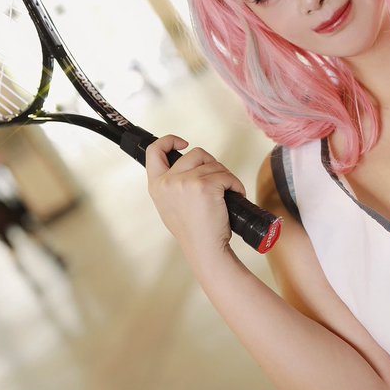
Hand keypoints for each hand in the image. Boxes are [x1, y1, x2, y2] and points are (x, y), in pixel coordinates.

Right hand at [144, 135, 246, 256]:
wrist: (205, 249)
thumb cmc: (193, 230)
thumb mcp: (170, 205)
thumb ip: (173, 184)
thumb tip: (189, 166)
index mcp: (156, 186)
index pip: (154, 151)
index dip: (169, 140)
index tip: (183, 142)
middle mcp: (168, 181)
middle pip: (195, 153)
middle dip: (211, 164)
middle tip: (218, 181)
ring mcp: (186, 182)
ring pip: (214, 165)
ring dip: (225, 177)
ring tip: (227, 193)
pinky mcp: (205, 186)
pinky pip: (227, 175)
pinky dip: (235, 184)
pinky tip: (235, 196)